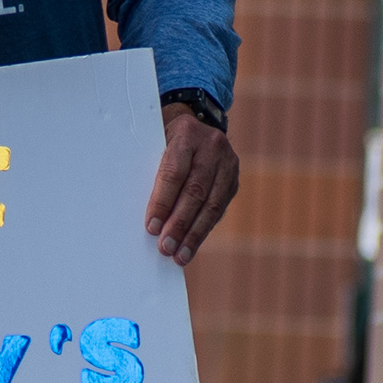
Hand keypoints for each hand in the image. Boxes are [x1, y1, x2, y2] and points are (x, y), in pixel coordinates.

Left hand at [145, 102, 238, 265]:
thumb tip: (149, 219)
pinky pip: (219, 209)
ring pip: (211, 205)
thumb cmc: (164, 140)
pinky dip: (204, 230)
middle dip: (179, 224)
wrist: (195, 127)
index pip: (174, 173)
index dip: (162, 202)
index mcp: (187, 133)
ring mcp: (228, 163)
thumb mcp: (155, 144)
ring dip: (194, 234)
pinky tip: (192, 245)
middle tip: (165, 248)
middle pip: (195, 191)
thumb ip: (153, 173)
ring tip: (180, 255)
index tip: (151, 228)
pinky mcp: (234, 180)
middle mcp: (212, 146)